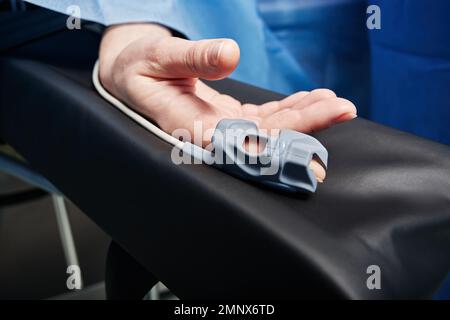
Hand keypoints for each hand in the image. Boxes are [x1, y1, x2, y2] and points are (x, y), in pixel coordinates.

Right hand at [99, 24, 356, 181]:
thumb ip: (194, 57)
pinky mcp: (229, 118)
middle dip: (305, 125)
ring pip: (270, 128)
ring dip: (306, 117)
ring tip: (339, 105)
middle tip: (342, 111)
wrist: (133, 75)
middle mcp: (209, 133)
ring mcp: (223, 126)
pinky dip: (291, 108)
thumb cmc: (139, 67)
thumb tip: (231, 54)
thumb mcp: (160, 55)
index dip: (273, 147)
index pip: (237, 141)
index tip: (308, 148)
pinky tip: (315, 99)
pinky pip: (265, 118)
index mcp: (187, 124)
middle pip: (264, 136)